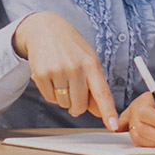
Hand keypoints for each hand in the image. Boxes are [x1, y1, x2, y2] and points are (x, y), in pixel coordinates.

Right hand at [13, 12, 117, 129]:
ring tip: (62, 78)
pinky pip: (49, 99)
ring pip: (64, 104)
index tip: (112, 125)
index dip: (108, 111)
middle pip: (80, 105)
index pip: (102, 92)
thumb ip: (95, 86)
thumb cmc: (71, 47)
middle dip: (77, 105)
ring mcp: (58, 71)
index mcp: (92, 64)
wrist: (45, 29)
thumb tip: (99, 112)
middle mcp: (76, 67)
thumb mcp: (88, 61)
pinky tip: (52, 77)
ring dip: (63, 98)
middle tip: (74, 89)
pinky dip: (51, 93)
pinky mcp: (41, 74)